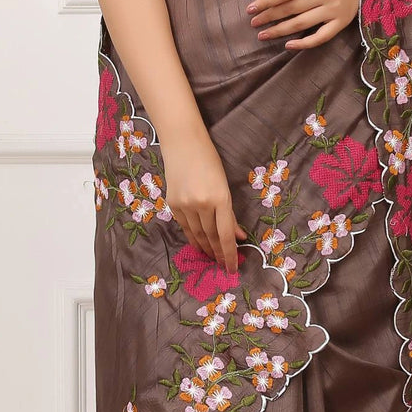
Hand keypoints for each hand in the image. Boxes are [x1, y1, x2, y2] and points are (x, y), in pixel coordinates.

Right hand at [161, 134, 247, 275]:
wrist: (183, 143)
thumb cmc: (209, 160)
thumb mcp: (224, 186)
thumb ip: (230, 214)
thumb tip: (238, 237)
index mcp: (219, 198)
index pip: (225, 235)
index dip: (229, 255)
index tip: (233, 268)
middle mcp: (201, 204)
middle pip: (211, 237)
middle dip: (218, 254)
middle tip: (224, 266)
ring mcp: (184, 205)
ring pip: (197, 235)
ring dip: (206, 249)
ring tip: (212, 259)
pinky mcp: (172, 204)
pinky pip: (185, 227)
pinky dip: (193, 238)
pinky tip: (198, 244)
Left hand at [245, 0, 360, 49]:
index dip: (266, 2)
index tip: (251, 9)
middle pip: (291, 9)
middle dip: (269, 17)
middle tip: (254, 23)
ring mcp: (334, 10)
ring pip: (302, 23)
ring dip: (280, 31)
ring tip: (264, 34)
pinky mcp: (342, 23)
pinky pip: (321, 37)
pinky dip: (304, 43)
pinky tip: (288, 45)